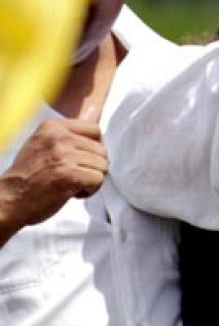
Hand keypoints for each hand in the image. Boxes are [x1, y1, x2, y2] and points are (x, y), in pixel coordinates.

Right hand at [0, 114, 106, 239]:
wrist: (8, 200)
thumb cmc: (28, 176)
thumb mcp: (43, 145)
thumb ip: (67, 136)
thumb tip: (98, 125)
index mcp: (52, 126)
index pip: (95, 129)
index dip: (94, 148)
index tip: (82, 160)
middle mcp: (58, 137)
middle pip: (102, 150)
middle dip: (93, 166)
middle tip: (73, 176)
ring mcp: (63, 155)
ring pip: (102, 165)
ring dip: (91, 180)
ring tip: (70, 184)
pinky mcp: (68, 174)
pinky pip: (98, 179)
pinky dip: (90, 190)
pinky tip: (71, 193)